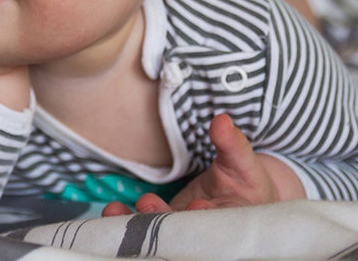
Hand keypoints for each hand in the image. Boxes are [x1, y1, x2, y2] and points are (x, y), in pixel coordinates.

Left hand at [101, 114, 304, 215]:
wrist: (237, 200)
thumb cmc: (246, 184)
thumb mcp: (244, 163)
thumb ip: (232, 144)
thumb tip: (221, 121)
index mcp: (230, 224)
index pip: (217, 223)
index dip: (206, 215)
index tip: (199, 204)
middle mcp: (203, 236)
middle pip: (183, 232)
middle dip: (164, 220)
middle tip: (148, 203)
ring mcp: (180, 235)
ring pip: (158, 234)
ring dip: (136, 224)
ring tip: (116, 210)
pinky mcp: (163, 229)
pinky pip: (143, 229)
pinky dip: (126, 221)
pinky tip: (111, 211)